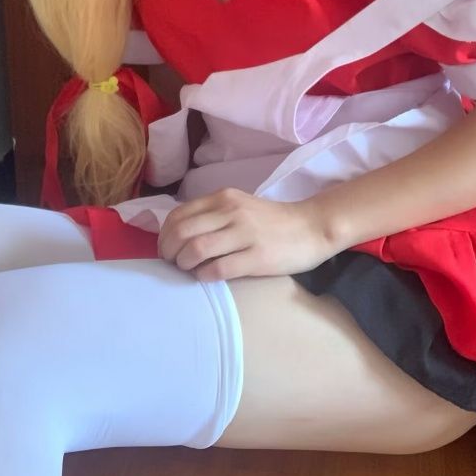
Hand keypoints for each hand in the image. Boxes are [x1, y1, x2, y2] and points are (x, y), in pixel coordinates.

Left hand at [157, 187, 334, 280]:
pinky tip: (207, 277)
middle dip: (169, 252)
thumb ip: (212, 215)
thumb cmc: (271, 221)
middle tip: (173, 263)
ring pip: (196, 249)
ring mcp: (245, 234)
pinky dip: (205, 276)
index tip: (167, 249)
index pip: (178, 215)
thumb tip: (177, 236)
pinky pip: (218, 269)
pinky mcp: (257, 257)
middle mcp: (232, 212)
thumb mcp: (239, 207)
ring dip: (184, 264)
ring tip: (189, 270)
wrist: (311, 227)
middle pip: (182, 232)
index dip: (165, 236)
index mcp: (223, 198)